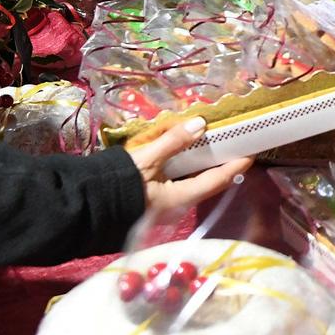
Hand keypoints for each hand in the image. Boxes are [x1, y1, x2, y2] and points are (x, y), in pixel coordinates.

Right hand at [123, 114, 252, 214]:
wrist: (83, 206)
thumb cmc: (117, 184)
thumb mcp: (145, 160)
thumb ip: (173, 141)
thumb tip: (201, 124)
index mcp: (179, 199)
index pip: (216, 181)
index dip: (235, 166)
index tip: (251, 153)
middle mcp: (176, 209)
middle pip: (206, 186)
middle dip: (221, 168)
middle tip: (234, 149)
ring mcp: (162, 211)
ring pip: (191, 188)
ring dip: (203, 171)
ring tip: (213, 152)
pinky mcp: (150, 207)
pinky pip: (176, 189)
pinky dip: (186, 174)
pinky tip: (184, 163)